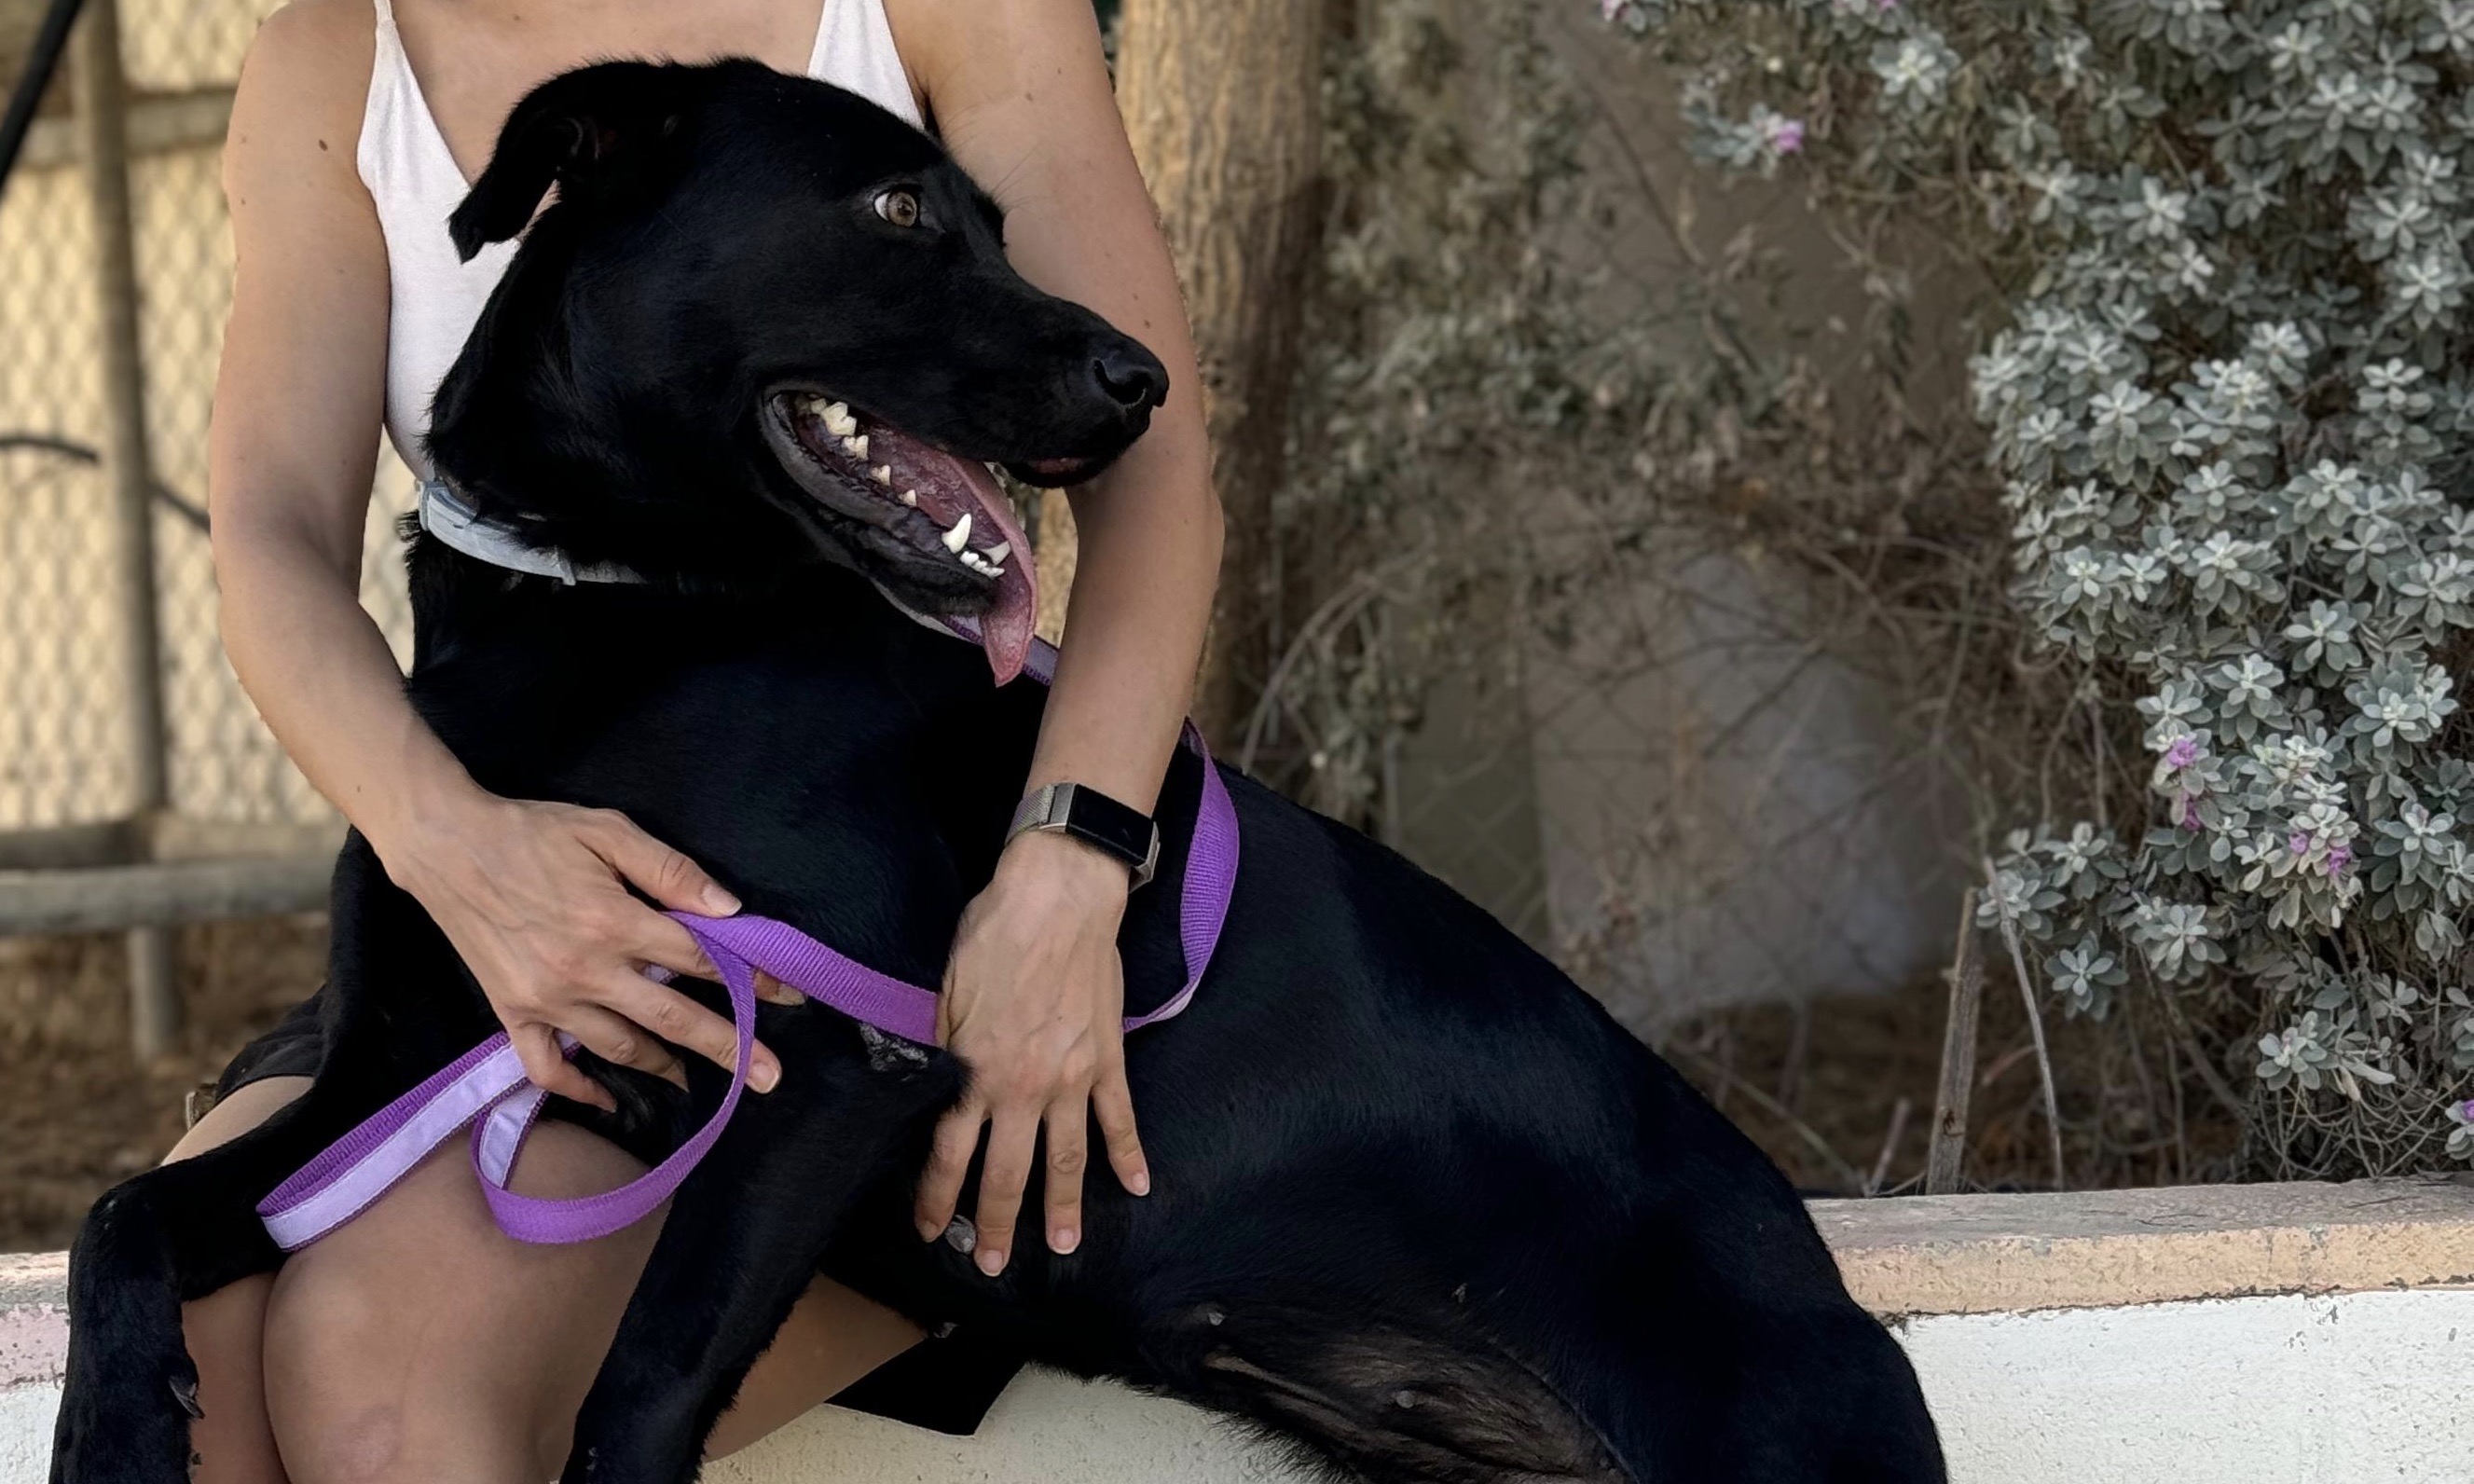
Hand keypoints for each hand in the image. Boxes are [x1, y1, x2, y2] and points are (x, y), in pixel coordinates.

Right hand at [379, 789, 800, 1109]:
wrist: (446, 846)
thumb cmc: (533, 832)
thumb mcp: (608, 832)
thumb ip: (670, 870)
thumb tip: (729, 908)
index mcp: (614, 922)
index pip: (700, 959)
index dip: (749, 977)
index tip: (788, 997)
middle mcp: (585, 971)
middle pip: (673, 1018)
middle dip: (730, 1048)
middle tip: (770, 1076)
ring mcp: (547, 999)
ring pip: (620, 1047)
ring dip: (665, 1066)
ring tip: (698, 1079)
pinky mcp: (512, 1013)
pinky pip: (547, 1067)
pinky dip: (578, 1090)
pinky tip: (608, 1100)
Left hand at [913, 829, 1149, 1274]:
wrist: (1059, 897)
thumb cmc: (994, 934)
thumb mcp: (944, 991)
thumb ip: (940, 1048)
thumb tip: (930, 1085)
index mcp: (976, 1072)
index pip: (950, 1153)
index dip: (938, 1197)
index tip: (930, 1229)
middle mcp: (1025, 1088)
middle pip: (1009, 1173)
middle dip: (998, 1224)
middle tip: (992, 1263)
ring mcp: (1073, 1078)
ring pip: (1067, 1159)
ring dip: (1063, 1208)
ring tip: (1065, 1246)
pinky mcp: (1108, 1060)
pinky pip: (1121, 1117)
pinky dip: (1130, 1154)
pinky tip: (1138, 1185)